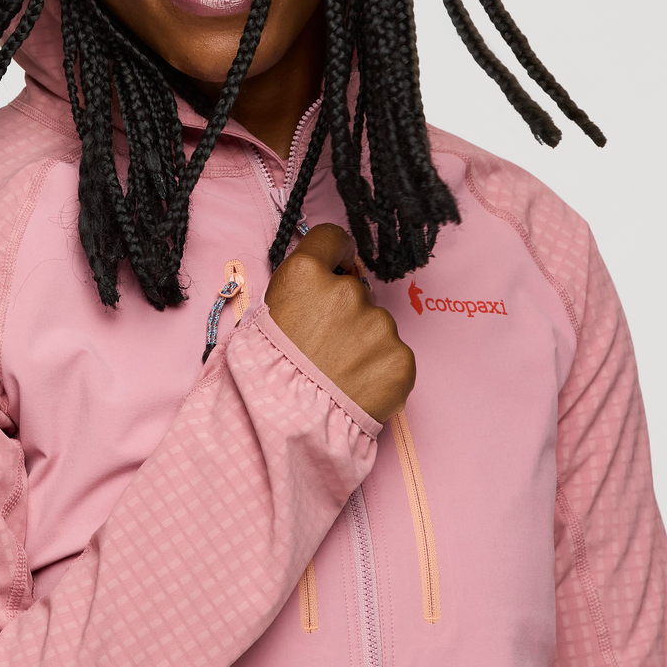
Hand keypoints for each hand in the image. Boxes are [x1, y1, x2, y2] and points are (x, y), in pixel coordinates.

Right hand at [264, 223, 414, 422]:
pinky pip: (394, 355)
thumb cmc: (266, 375)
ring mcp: (378, 325)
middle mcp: (347, 291)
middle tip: (324, 346)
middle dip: (345, 311)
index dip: (335, 253)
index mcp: (306, 274)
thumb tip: (325, 282)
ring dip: (363, 342)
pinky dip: (380, 369)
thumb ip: (301, 290)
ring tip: (338, 373)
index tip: (336, 266)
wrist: (289, 429)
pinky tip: (357, 386)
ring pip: (376, 324)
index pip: (332, 238)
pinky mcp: (400, 359)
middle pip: (354, 289)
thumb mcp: (265, 317)